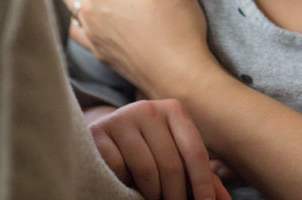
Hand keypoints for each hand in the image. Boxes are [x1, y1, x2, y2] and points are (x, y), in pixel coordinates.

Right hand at [89, 99, 231, 199]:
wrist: (103, 138)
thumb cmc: (147, 150)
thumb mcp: (174, 156)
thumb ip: (199, 176)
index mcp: (173, 110)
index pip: (195, 151)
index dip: (203, 184)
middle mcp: (149, 109)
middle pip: (172, 164)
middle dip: (176, 196)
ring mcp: (122, 119)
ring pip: (147, 170)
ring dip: (152, 194)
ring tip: (152, 198)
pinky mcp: (99, 134)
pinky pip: (120, 169)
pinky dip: (125, 184)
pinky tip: (126, 184)